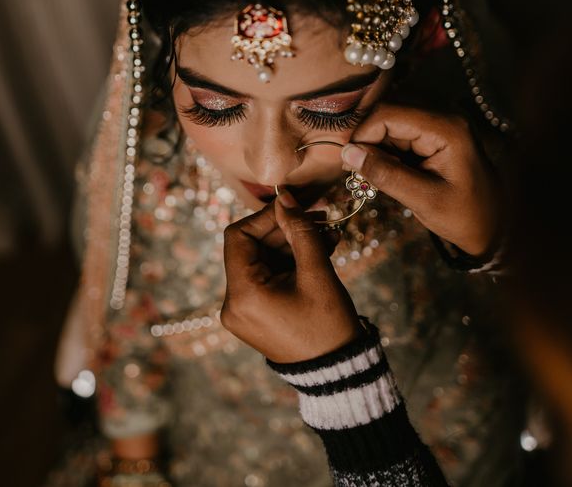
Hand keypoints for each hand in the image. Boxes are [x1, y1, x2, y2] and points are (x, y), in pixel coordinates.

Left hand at [220, 190, 360, 362]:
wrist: (338, 373)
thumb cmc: (327, 326)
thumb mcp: (316, 273)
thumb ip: (299, 230)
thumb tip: (285, 198)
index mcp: (242, 294)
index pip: (238, 237)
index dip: (266, 216)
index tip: (296, 207)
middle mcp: (233, 304)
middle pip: (251, 249)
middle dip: (285, 230)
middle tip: (320, 217)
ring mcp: (243, 312)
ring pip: (263, 262)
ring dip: (293, 245)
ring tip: (329, 234)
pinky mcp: (255, 316)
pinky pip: (267, 279)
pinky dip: (290, 264)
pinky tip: (321, 251)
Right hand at [341, 104, 499, 256]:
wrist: (495, 224)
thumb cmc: (465, 216)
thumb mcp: (423, 200)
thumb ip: (386, 174)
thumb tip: (347, 153)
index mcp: (446, 128)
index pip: (388, 114)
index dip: (362, 134)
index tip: (347, 164)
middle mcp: (443, 115)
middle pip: (387, 111)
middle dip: (366, 138)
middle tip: (353, 170)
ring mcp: (438, 121)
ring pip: (389, 119)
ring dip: (374, 143)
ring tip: (369, 173)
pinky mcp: (433, 130)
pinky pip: (398, 129)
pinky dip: (384, 147)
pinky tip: (383, 168)